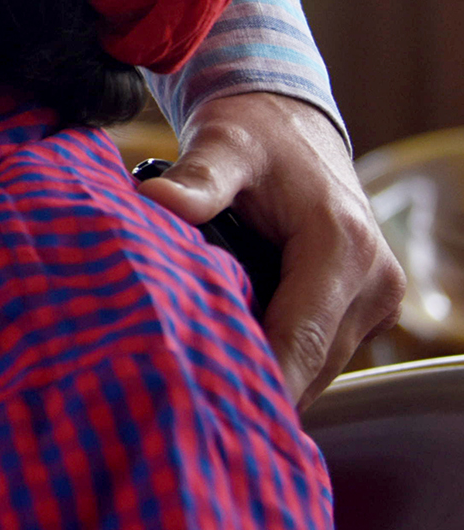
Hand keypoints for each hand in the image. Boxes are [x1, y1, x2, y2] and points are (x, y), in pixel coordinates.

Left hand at [135, 91, 403, 404]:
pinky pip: (321, 350)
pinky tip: (232, 364)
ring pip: (319, 365)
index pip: (300, 338)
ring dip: (272, 377)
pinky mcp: (363, 307)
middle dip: (259, 386)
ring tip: (203, 393)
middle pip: (312, 363)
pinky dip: (283, 358)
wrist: (289, 121)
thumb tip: (154, 203)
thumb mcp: (224, 145)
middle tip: (190, 408)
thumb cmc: (255, 133)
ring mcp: (375, 298)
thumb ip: (197, 179)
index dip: (259, 379)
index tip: (211, 407)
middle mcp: (373, 280)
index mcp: (342, 246)